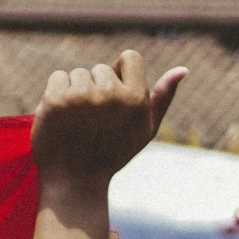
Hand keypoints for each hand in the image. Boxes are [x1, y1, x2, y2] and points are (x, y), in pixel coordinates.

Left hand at [31, 51, 184, 191]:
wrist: (73, 181)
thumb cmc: (112, 155)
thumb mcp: (145, 130)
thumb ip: (162, 98)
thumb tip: (183, 69)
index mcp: (135, 98)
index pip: (129, 57)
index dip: (119, 71)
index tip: (111, 91)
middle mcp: (110, 95)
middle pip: (100, 69)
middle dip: (94, 87)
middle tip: (91, 118)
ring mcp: (81, 97)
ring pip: (77, 74)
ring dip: (74, 90)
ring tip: (75, 119)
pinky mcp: (55, 101)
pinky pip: (57, 77)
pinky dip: (55, 91)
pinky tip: (59, 114)